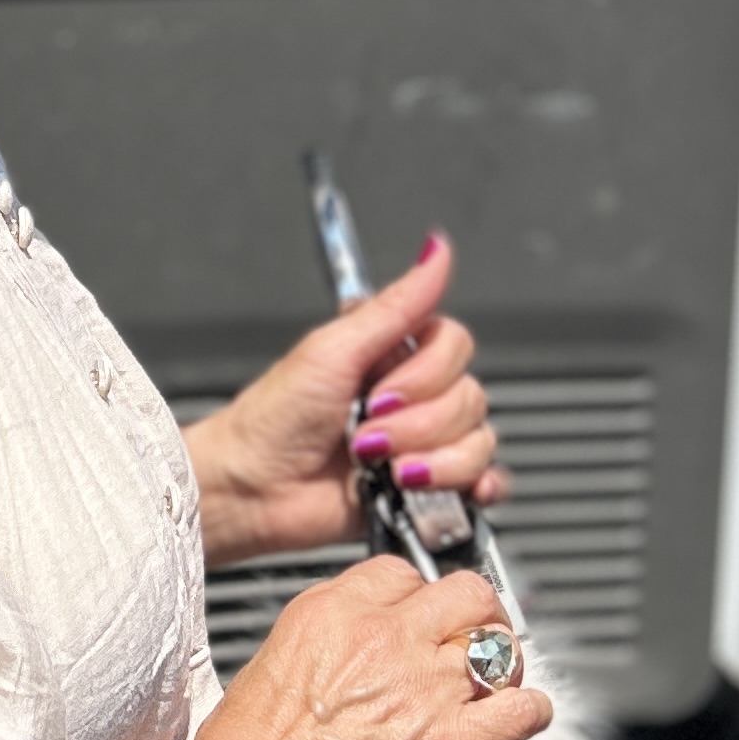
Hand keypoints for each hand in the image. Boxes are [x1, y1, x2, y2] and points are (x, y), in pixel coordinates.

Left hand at [183, 231, 507, 568]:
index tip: (379, 394)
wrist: (252, 490)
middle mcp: (415, 396)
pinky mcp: (429, 489)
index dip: (426, 375)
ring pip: (478, 442)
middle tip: (365, 437)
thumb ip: (396, 304)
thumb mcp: (332, 349)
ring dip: (432, 462)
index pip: (456, 346)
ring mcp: (423, 444)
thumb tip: (436, 249)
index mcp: (394, 353)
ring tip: (384, 471)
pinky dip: (472, 487)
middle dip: (416, 426)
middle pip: (470, 398)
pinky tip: (436, 489)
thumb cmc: (274, 418)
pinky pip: (486, 483)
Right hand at [196, 550, 552, 739]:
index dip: (416, 595)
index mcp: (332, 611)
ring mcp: (428, 686)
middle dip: (475, 613)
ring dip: (504, 663)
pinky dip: (530, 712)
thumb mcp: (269, 671)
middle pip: (465, 592)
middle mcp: (387, 637)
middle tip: (472, 634)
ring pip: (501, 646)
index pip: (400, 572)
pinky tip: (521, 718)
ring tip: (499, 680)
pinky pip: (523, 710)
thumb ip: (323, 652)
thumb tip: (344, 666)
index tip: (418, 614)